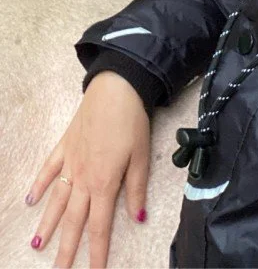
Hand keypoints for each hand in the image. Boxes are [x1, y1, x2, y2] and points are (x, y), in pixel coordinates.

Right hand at [25, 71, 150, 267]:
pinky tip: (30, 200)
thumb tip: (137, 217)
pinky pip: (48, 170)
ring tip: (37, 246)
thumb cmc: (133, 122)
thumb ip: (137, 188)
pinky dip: (39, 185)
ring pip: (57, 200)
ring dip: (47, 224)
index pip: (99, 226)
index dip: (96, 253)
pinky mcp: (64, 146)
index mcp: (105, 183)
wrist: (116, 90)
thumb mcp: (143, 156)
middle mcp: (83, 178)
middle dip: (67, 249)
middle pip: (74, 220)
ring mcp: (70, 162)